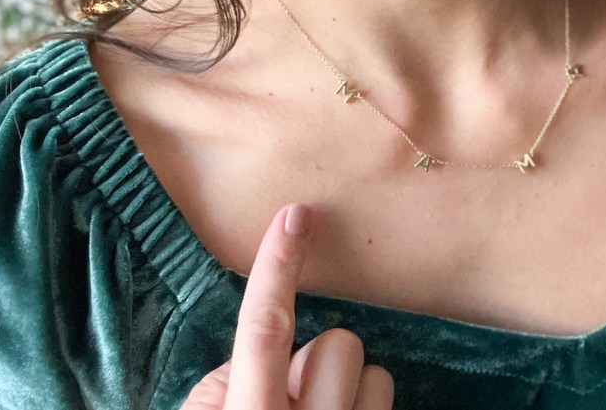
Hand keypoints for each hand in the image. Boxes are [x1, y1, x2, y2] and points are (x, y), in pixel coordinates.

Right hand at [181, 204, 394, 409]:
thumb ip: (220, 383)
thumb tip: (260, 348)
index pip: (264, 332)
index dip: (277, 268)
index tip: (293, 216)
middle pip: (337, 345)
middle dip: (316, 358)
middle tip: (290, 393)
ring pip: (374, 371)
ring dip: (345, 385)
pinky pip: (385, 391)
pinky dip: (364, 403)